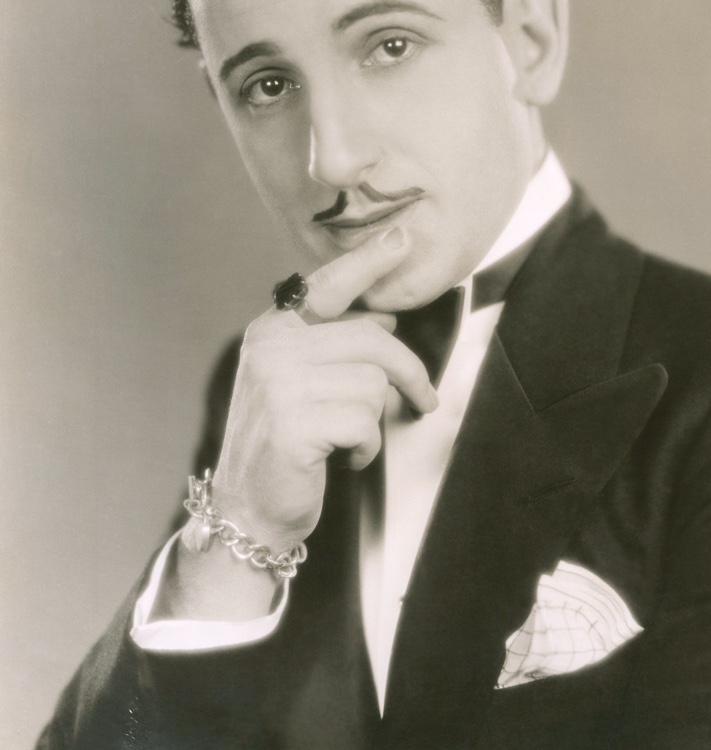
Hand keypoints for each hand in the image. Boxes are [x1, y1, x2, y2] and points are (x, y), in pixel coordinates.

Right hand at [211, 225, 437, 554]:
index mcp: (273, 331)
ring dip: (373, 420)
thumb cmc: (284, 444)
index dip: (368, 262)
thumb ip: (333, 346)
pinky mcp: (294, 425)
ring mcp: (279, 386)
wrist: (247, 509)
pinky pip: (365, 421)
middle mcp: (272, 350)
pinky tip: (340, 457)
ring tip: (346, 439)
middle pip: (373, 342)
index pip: (328, 286)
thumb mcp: (300, 382)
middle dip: (408, 373)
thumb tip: (384, 320)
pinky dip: (366, 447)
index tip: (401, 240)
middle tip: (424, 398)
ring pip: (373, 385)